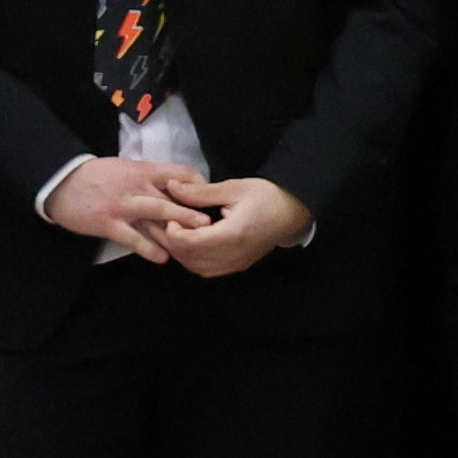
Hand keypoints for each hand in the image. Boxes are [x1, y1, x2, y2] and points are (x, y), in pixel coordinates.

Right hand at [43, 154, 205, 264]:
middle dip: (194, 209)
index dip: (198, 184)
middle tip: (214, 221)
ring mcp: (123, 206)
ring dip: (178, 225)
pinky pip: (132, 238)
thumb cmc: (96, 176)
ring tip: (198, 237)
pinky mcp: (108, 223)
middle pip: (171, 196)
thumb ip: (150, 178)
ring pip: (156, 214)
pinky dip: (148, 248)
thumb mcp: (127, 168)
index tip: (212, 197)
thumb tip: (177, 186)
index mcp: (143, 171)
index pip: (179, 173)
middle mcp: (137, 187)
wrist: (61, 182)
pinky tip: (163, 258)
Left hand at [151, 173, 309, 277]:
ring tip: (175, 232)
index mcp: (232, 234)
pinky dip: (191, 258)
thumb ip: (200, 192)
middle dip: (170, 241)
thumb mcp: (234, 188)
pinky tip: (190, 243)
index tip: (170, 214)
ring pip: (194, 266)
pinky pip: (205, 269)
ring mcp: (235, 264)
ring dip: (179, 252)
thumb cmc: (267, 195)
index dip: (171, 231)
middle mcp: (232, 255)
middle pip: (188, 257)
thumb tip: (171, 187)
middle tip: (162, 223)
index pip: (188, 242)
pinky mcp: (237, 266)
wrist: (295, 211)